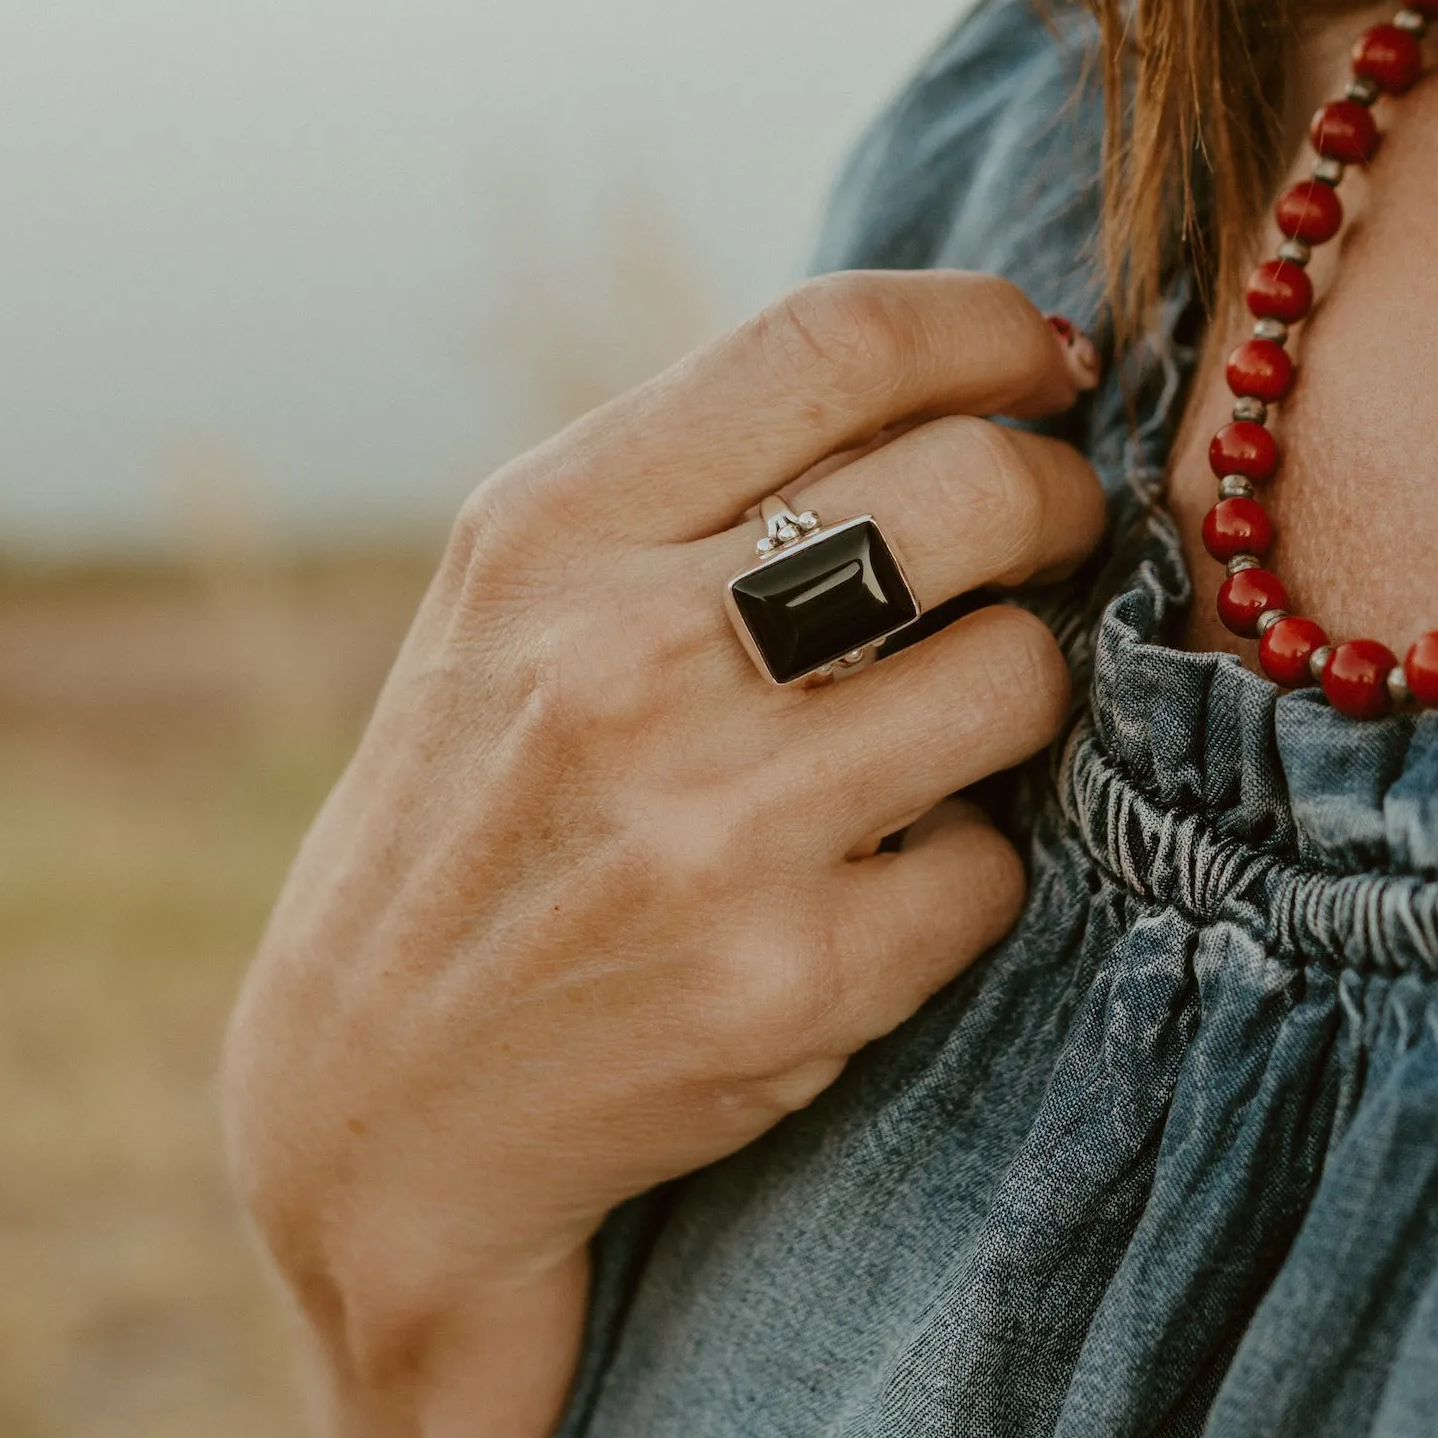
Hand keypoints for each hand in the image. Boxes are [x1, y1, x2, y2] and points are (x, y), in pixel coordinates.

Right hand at [223, 270, 1107, 1437]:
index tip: (1045, 366)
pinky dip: (964, 868)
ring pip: (1017, 677)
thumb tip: (976, 372)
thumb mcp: (521, 607)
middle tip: (1056, 532)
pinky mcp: (793, 984)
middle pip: (974, 489)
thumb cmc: (489, 813)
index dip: (987, 330)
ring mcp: (712, 829)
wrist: (380, 1107)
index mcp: (547, 530)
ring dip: (1018, 693)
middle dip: (1057, 501)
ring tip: (947, 722)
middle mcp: (623, 660)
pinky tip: (875, 881)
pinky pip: (995, 867)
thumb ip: (703, 486)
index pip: (835, 342)